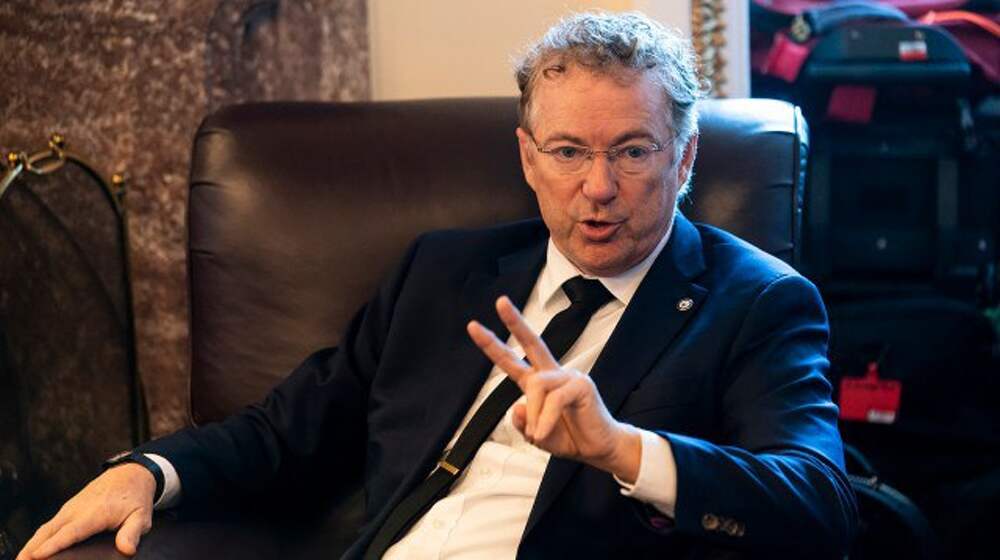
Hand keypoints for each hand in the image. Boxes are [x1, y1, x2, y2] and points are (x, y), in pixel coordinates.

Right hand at [17, 463, 155, 558]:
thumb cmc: (135, 496)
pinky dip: (38, 538)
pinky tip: (33, 551)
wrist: (130, 474)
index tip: (38, 555)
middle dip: (33, 549)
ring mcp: (70, 509)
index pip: (71, 532)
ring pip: (46, 529)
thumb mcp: (141, 516)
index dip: (54, 545)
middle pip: (50, 532)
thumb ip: (132, 533)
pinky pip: (50, 526)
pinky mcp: (68, 510)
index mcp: (95, 513)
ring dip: (31, 545)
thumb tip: (127, 549)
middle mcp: (78, 510)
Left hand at [467, 296, 640, 481]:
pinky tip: (543, 434)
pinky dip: (545, 420)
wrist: (598, 448)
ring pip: (536, 385)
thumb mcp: (536, 436)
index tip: (473, 326)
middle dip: (514, 322)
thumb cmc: (569, 437)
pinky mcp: (581, 385)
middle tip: (500, 301)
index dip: (492, 345)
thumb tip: (517, 406)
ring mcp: (568, 377)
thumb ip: (522, 423)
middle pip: (532, 342)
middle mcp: (552, 375)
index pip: (512, 360)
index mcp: (538, 383)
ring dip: (533, 415)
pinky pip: (554, 400)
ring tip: (537, 435)